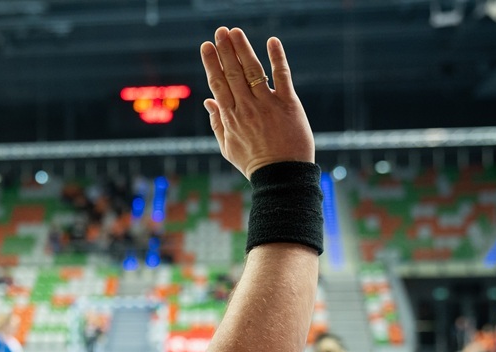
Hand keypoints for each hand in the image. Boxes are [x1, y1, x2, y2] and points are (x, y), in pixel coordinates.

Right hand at [200, 27, 314, 178]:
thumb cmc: (253, 163)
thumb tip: (207, 101)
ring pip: (252, 70)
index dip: (212, 63)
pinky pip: (282, 76)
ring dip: (243, 49)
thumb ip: (216, 123)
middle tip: (220, 30)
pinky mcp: (288, 104)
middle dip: (225, 50)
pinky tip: (272, 41)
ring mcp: (267, 104)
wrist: (281, 176)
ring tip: (235, 32)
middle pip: (232, 73)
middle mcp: (246, 107)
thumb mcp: (227, 147)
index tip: (206, 46)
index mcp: (230, 117)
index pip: (217, 84)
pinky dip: (277, 58)